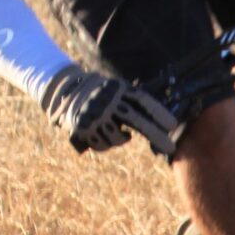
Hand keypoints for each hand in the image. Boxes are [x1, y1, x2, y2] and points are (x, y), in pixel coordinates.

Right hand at [35, 62, 177, 155]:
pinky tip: (103, 134)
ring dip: (122, 139)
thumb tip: (159, 122)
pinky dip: (106, 143)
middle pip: (136, 119)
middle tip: (170, 147)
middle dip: (155, 134)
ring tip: (123, 134)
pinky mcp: (84, 127)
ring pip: (119, 138)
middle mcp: (107, 100)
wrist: (63, 91)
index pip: (142, 101)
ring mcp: (95, 114)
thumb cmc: (98, 92)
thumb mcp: (115, 89)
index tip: (172, 126)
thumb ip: (132, 102)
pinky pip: (103, 145)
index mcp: (118, 88)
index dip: (158, 113)